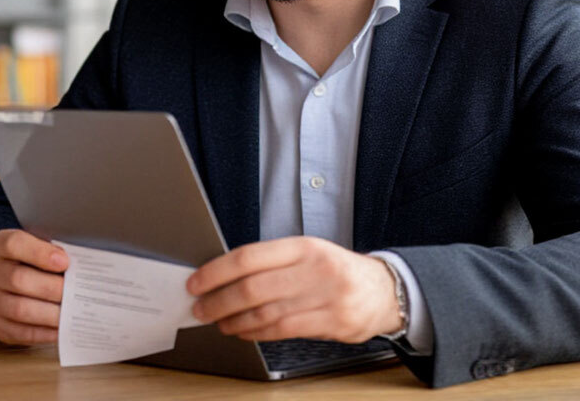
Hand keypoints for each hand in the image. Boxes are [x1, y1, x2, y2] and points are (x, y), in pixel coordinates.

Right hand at [0, 229, 68, 344]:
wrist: (1, 284)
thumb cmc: (28, 263)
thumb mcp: (37, 247)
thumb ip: (54, 252)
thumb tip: (83, 266)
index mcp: (0, 246)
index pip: (14, 245)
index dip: (39, 253)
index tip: (65, 261)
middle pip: (18, 279)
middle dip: (52, 288)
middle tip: (77, 293)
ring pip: (19, 309)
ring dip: (50, 314)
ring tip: (73, 313)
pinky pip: (20, 332)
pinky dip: (45, 332)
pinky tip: (62, 328)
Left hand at [186, 236, 402, 342]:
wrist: (383, 290)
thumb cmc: (336, 270)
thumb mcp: (308, 253)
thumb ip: (271, 262)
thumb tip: (223, 275)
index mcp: (304, 246)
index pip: (249, 257)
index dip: (216, 271)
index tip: (196, 282)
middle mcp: (315, 269)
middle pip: (253, 288)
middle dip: (218, 301)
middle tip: (200, 308)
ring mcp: (326, 297)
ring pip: (266, 313)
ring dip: (233, 320)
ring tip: (217, 321)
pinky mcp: (333, 323)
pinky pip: (283, 330)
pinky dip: (256, 333)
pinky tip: (242, 331)